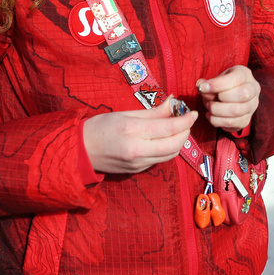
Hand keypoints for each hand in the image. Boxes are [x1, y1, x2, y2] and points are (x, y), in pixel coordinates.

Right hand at [82, 98, 198, 173]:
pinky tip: (165, 139)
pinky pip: (160, 159)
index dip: (185, 120)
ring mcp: (138, 163)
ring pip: (170, 155)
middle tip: (187, 120)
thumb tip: (172, 104)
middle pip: (175, 144)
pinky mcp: (138, 170)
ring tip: (178, 128)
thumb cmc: (100, 126)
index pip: (169, 128)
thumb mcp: (126, 114)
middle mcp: (138, 150)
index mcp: (133, 132)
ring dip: (179, 142)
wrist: (80, 150)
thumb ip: (152, 112)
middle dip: (186, 132)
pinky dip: (168, 149)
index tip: (193, 113)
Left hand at [197, 65, 260, 131]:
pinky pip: (233, 123)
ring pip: (237, 111)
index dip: (218, 84)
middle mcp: (253, 89)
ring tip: (209, 108)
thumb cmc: (222, 85)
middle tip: (208, 100)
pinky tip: (211, 116)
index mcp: (245, 74)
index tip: (203, 88)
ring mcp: (252, 106)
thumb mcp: (216, 79)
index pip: (236, 78)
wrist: (231, 95)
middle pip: (242, 95)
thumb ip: (207, 83)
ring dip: (217, 111)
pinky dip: (218, 121)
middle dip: (221, 98)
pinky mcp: (247, 120)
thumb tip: (201, 86)